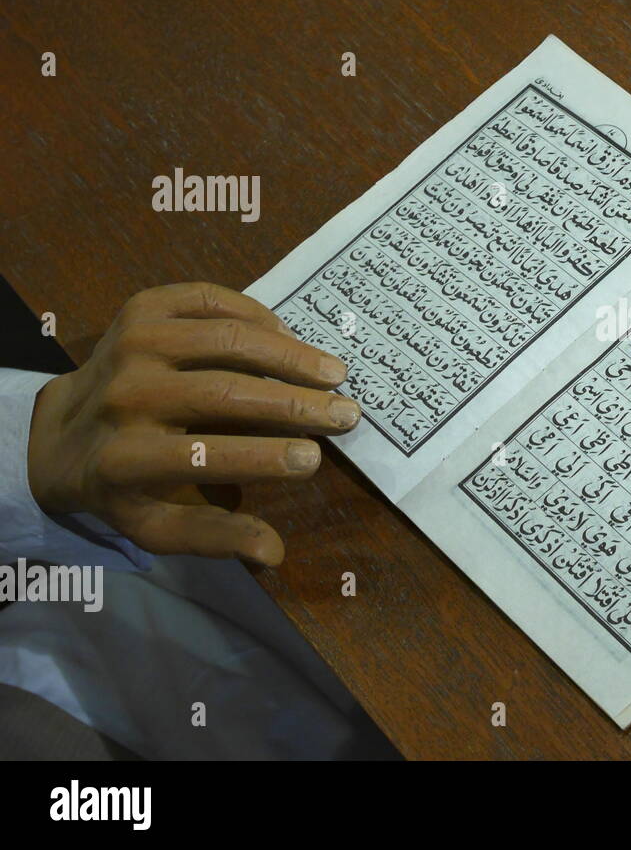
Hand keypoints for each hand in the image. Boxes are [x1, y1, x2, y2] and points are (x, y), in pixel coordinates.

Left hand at [26, 282, 359, 566]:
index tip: (315, 459)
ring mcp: (130, 344)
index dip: (262, 458)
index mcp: (123, 458)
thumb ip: (213, 537)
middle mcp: (123, 396)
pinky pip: (207, 300)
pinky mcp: (139, 309)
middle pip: (221, 393)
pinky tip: (288, 337)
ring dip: (288, 355)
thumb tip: (274, 554)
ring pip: (223, 341)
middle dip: (294, 405)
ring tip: (334, 372)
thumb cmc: (124, 485)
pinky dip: (255, 314)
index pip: (202, 456)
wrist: (60, 430)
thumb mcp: (157, 526)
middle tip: (346, 413)